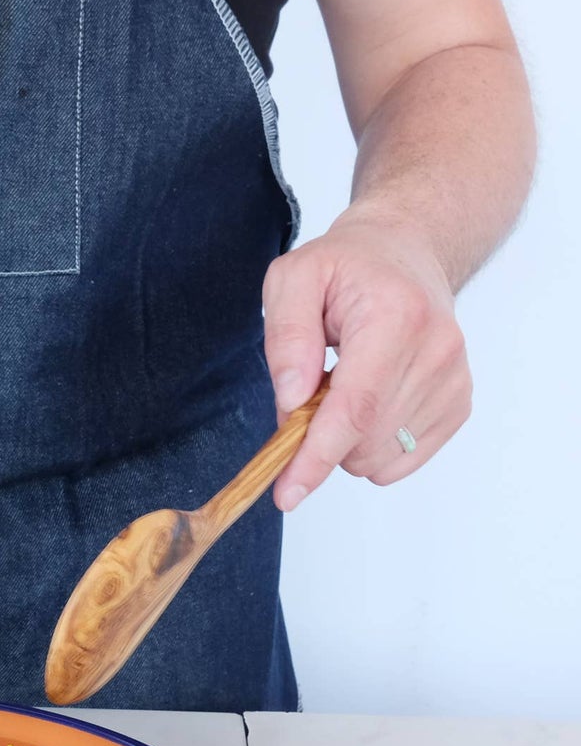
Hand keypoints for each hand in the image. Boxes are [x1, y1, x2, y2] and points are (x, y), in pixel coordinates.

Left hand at [262, 207, 471, 510]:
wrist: (406, 252)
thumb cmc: (345, 266)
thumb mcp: (293, 279)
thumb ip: (286, 337)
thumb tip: (293, 402)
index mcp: (395, 317)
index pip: (356, 408)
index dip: (317, 457)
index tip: (287, 493)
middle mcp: (437, 352)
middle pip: (365, 439)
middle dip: (318, 439)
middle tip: (306, 391)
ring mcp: (454, 380)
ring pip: (381, 456)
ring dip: (344, 440)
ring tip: (340, 385)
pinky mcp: (458, 403)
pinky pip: (403, 458)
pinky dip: (371, 446)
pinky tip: (366, 403)